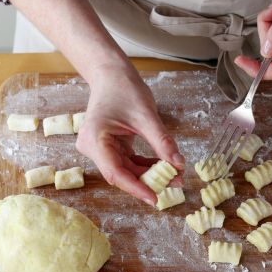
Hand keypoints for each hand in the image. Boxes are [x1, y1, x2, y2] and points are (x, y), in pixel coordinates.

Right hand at [75, 64, 183, 205]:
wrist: (112, 74)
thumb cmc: (124, 88)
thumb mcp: (146, 116)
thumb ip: (162, 142)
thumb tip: (178, 165)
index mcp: (94, 139)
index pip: (116, 173)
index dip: (136, 188)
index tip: (156, 198)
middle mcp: (92, 148)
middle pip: (121, 174)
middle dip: (148, 181)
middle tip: (175, 183)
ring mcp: (100, 148)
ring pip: (126, 170)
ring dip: (149, 174)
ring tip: (174, 175)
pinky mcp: (109, 147)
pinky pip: (128, 162)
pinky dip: (145, 165)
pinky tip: (164, 166)